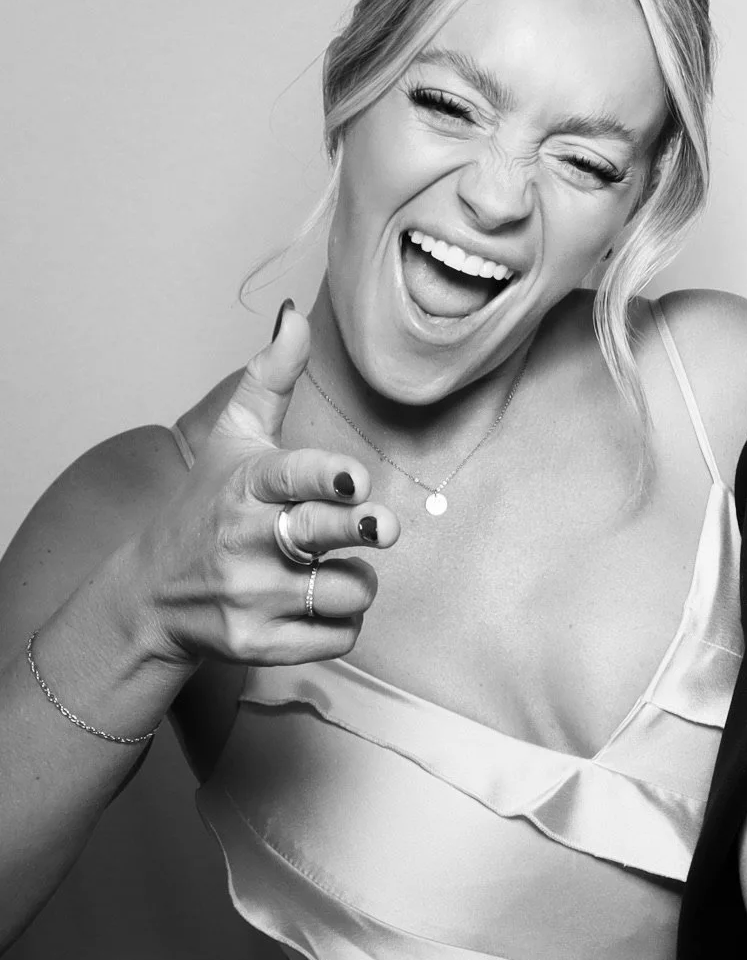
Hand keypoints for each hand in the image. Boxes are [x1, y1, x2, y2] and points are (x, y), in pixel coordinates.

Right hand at [132, 303, 401, 668]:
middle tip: (382, 527)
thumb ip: (270, 378)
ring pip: (347, 589)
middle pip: (322, 535)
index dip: (328, 480)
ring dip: (357, 580)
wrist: (152, 597)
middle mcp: (246, 541)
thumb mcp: (232, 438)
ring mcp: (250, 596)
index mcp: (247, 485)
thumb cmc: (208, 507)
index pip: (292, 478)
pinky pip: (338, 636)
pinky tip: (315, 605)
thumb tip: (296, 315)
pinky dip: (342, 623)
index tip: (356, 482)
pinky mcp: (257, 644)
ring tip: (328, 568)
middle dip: (359, 530)